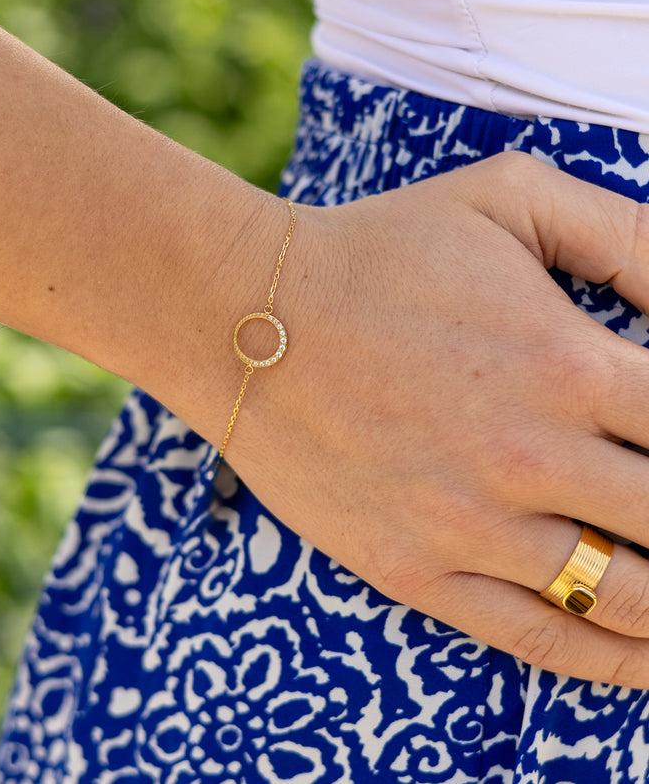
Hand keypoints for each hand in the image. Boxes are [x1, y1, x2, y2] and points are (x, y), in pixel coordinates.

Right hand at [227, 149, 648, 687]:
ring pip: (628, 597)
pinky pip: (540, 638)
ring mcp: (470, 527)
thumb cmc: (376, 251)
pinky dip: (614, 662)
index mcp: (568, 364)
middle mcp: (531, 457)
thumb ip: (627, 233)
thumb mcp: (507, 196)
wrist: (247, 318)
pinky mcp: (414, 570)